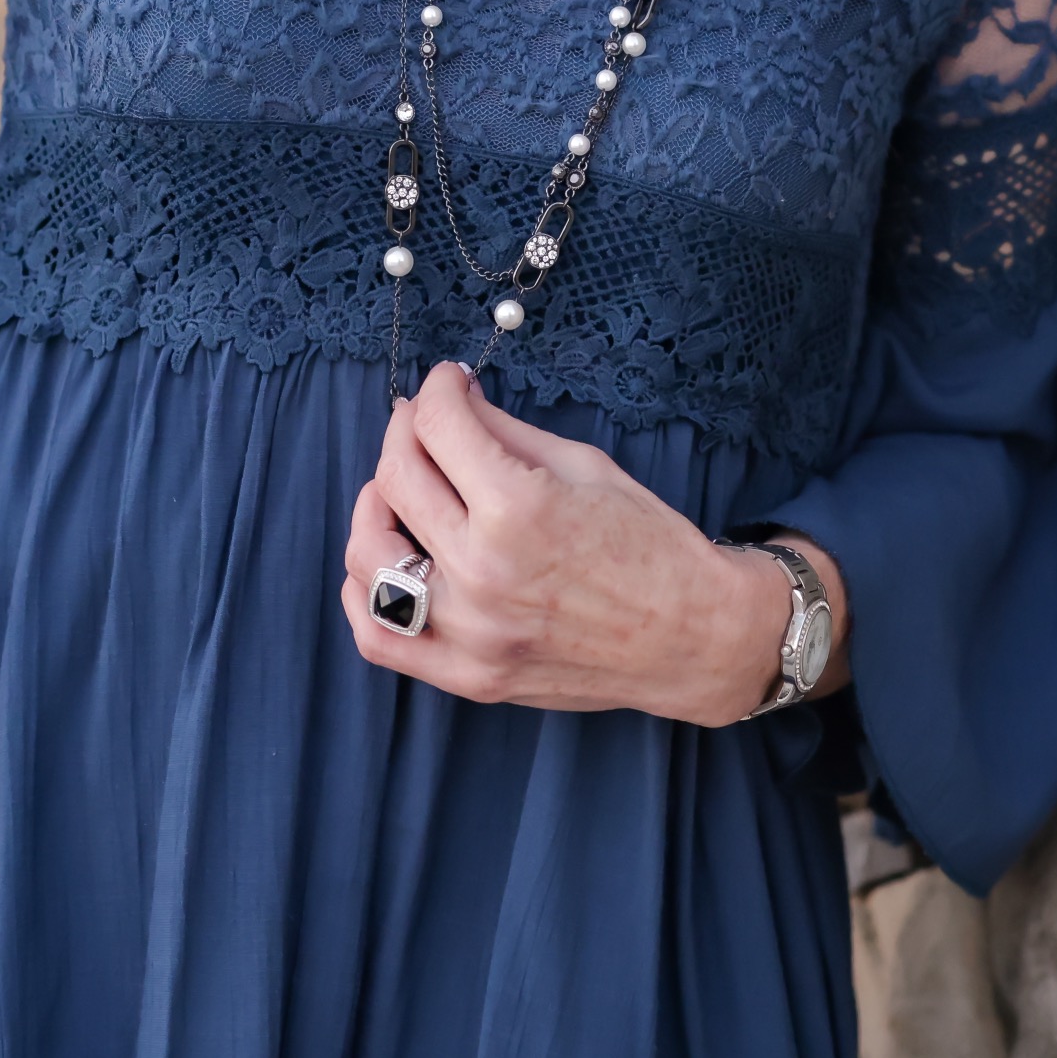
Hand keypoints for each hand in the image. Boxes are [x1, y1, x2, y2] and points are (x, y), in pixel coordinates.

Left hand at [337, 361, 847, 724]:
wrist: (694, 636)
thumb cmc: (651, 546)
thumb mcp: (584, 466)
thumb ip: (505, 432)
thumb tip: (454, 401)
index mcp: (518, 509)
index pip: (438, 426)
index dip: (438, 388)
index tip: (448, 382)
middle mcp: (483, 572)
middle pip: (396, 478)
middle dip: (406, 430)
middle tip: (426, 422)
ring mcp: (470, 633)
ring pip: (369, 554)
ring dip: (375, 505)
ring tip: (401, 489)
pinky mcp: (469, 676)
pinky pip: (378, 637)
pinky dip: (363, 592)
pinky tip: (387, 560)